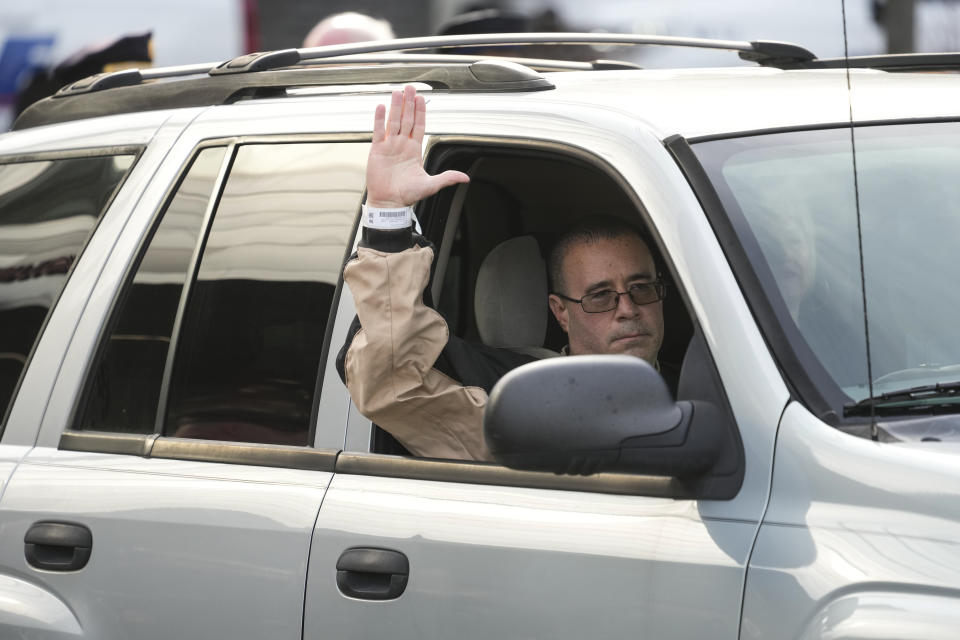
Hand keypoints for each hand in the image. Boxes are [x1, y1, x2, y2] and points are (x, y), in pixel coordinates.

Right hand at [365, 85, 468, 207]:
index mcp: (415, 150)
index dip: (420, 112)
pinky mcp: (377, 150)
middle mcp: (402, 145)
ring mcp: (389, 146)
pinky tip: (381, 107)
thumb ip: (447, 178)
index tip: (421, 98)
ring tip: (397, 92)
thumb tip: (465, 178)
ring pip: (393, 121)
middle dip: (408, 103)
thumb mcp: (431, 185)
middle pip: (406, 119)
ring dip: (395, 106)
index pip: (419, 126)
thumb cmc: (408, 195)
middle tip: (410, 87)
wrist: (389, 203)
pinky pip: (378, 131)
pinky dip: (379, 119)